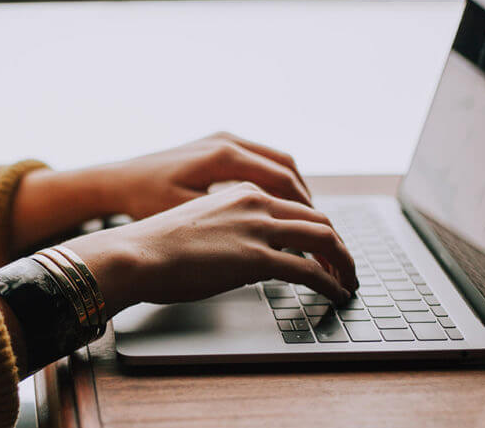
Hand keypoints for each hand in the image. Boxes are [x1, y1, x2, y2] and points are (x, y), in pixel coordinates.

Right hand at [63, 182, 357, 316]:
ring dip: (343, 262)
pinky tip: (336, 293)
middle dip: (339, 246)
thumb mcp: (203, 223)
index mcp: (243, 192)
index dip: (319, 229)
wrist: (135, 253)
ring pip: (323, 239)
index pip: (297, 206)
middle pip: (319, 219)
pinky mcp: (256, 257)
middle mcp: (256, 202)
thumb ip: (233, 228)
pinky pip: (309, 270)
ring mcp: (257, 228)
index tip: (326, 248)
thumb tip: (250, 253)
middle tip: (346, 267)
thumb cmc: (158, 244)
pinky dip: (330, 282)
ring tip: (349, 281)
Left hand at [109, 132, 310, 219]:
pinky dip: (275, 181)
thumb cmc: (145, 201)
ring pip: (276, 161)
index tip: (318, 232)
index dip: (305, 209)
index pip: (282, 180)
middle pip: (286, 167)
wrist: (117, 180)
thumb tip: (273, 243)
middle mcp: (228, 141)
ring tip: (304, 218)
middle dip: (306, 199)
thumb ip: (231, 225)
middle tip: (319, 228)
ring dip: (293, 189)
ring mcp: (223, 139)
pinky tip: (277, 204)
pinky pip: (259, 159)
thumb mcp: (188, 216)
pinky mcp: (216, 145)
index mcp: (223, 156)